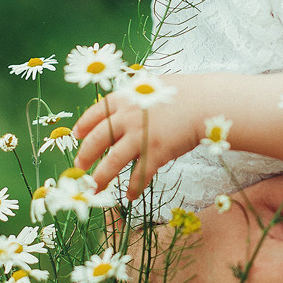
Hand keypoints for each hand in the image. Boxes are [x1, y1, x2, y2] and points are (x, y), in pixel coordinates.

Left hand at [73, 79, 201, 199]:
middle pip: (97, 140)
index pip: (95, 113)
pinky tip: (130, 196)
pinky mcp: (156, 152)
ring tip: (94, 189)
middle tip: (78, 168)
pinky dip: (134, 186)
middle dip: (84, 156)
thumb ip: (135, 97)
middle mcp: (127, 117)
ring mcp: (140, 135)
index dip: (83, 126)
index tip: (76, 136)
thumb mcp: (152, 86)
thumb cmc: (184, 93)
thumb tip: (124, 106)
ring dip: (101, 178)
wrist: (206, 102)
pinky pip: (140, 174)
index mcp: (124, 98)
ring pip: (112, 162)